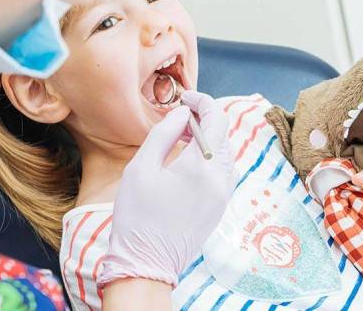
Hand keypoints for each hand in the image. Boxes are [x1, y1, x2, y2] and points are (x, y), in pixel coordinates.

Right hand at [98, 91, 235, 286]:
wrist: (147, 264)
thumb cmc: (137, 217)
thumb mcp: (140, 168)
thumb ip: (163, 134)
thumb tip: (182, 114)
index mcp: (201, 167)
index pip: (216, 119)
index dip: (202, 101)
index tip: (185, 98)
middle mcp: (220, 180)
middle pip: (222, 135)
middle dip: (204, 119)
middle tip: (179, 117)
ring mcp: (223, 195)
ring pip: (224, 153)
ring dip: (207, 139)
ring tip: (181, 139)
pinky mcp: (220, 207)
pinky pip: (222, 171)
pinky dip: (209, 158)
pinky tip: (187, 162)